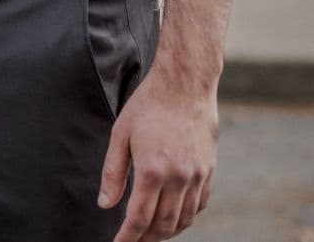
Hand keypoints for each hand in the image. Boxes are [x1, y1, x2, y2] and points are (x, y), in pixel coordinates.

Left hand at [98, 70, 218, 241]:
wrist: (185, 88)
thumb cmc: (147, 107)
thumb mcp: (120, 135)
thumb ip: (113, 173)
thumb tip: (105, 204)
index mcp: (152, 170)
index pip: (140, 218)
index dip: (128, 237)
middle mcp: (179, 178)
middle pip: (163, 225)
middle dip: (146, 239)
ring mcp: (197, 176)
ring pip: (184, 219)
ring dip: (167, 232)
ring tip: (150, 235)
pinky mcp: (209, 171)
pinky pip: (199, 205)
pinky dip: (185, 218)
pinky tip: (173, 218)